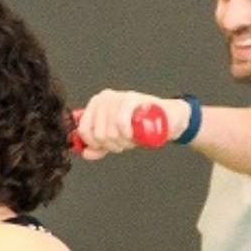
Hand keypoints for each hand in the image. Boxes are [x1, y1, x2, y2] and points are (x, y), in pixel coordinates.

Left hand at [75, 90, 190, 158]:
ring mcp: (118, 97)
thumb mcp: (115, 139)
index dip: (94, 144)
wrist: (166, 119)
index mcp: (96, 105)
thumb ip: (98, 147)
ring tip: (130, 138)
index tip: (106, 146)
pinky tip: (132, 134)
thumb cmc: (138, 126)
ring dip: (121, 143)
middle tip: (124, 142)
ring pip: (109, 132)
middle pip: (98, 134)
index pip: (83, 130)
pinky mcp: (132, 98)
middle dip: (111, 145)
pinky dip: (126, 134)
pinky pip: (120, 123)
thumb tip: (85, 153)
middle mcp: (104, 98)